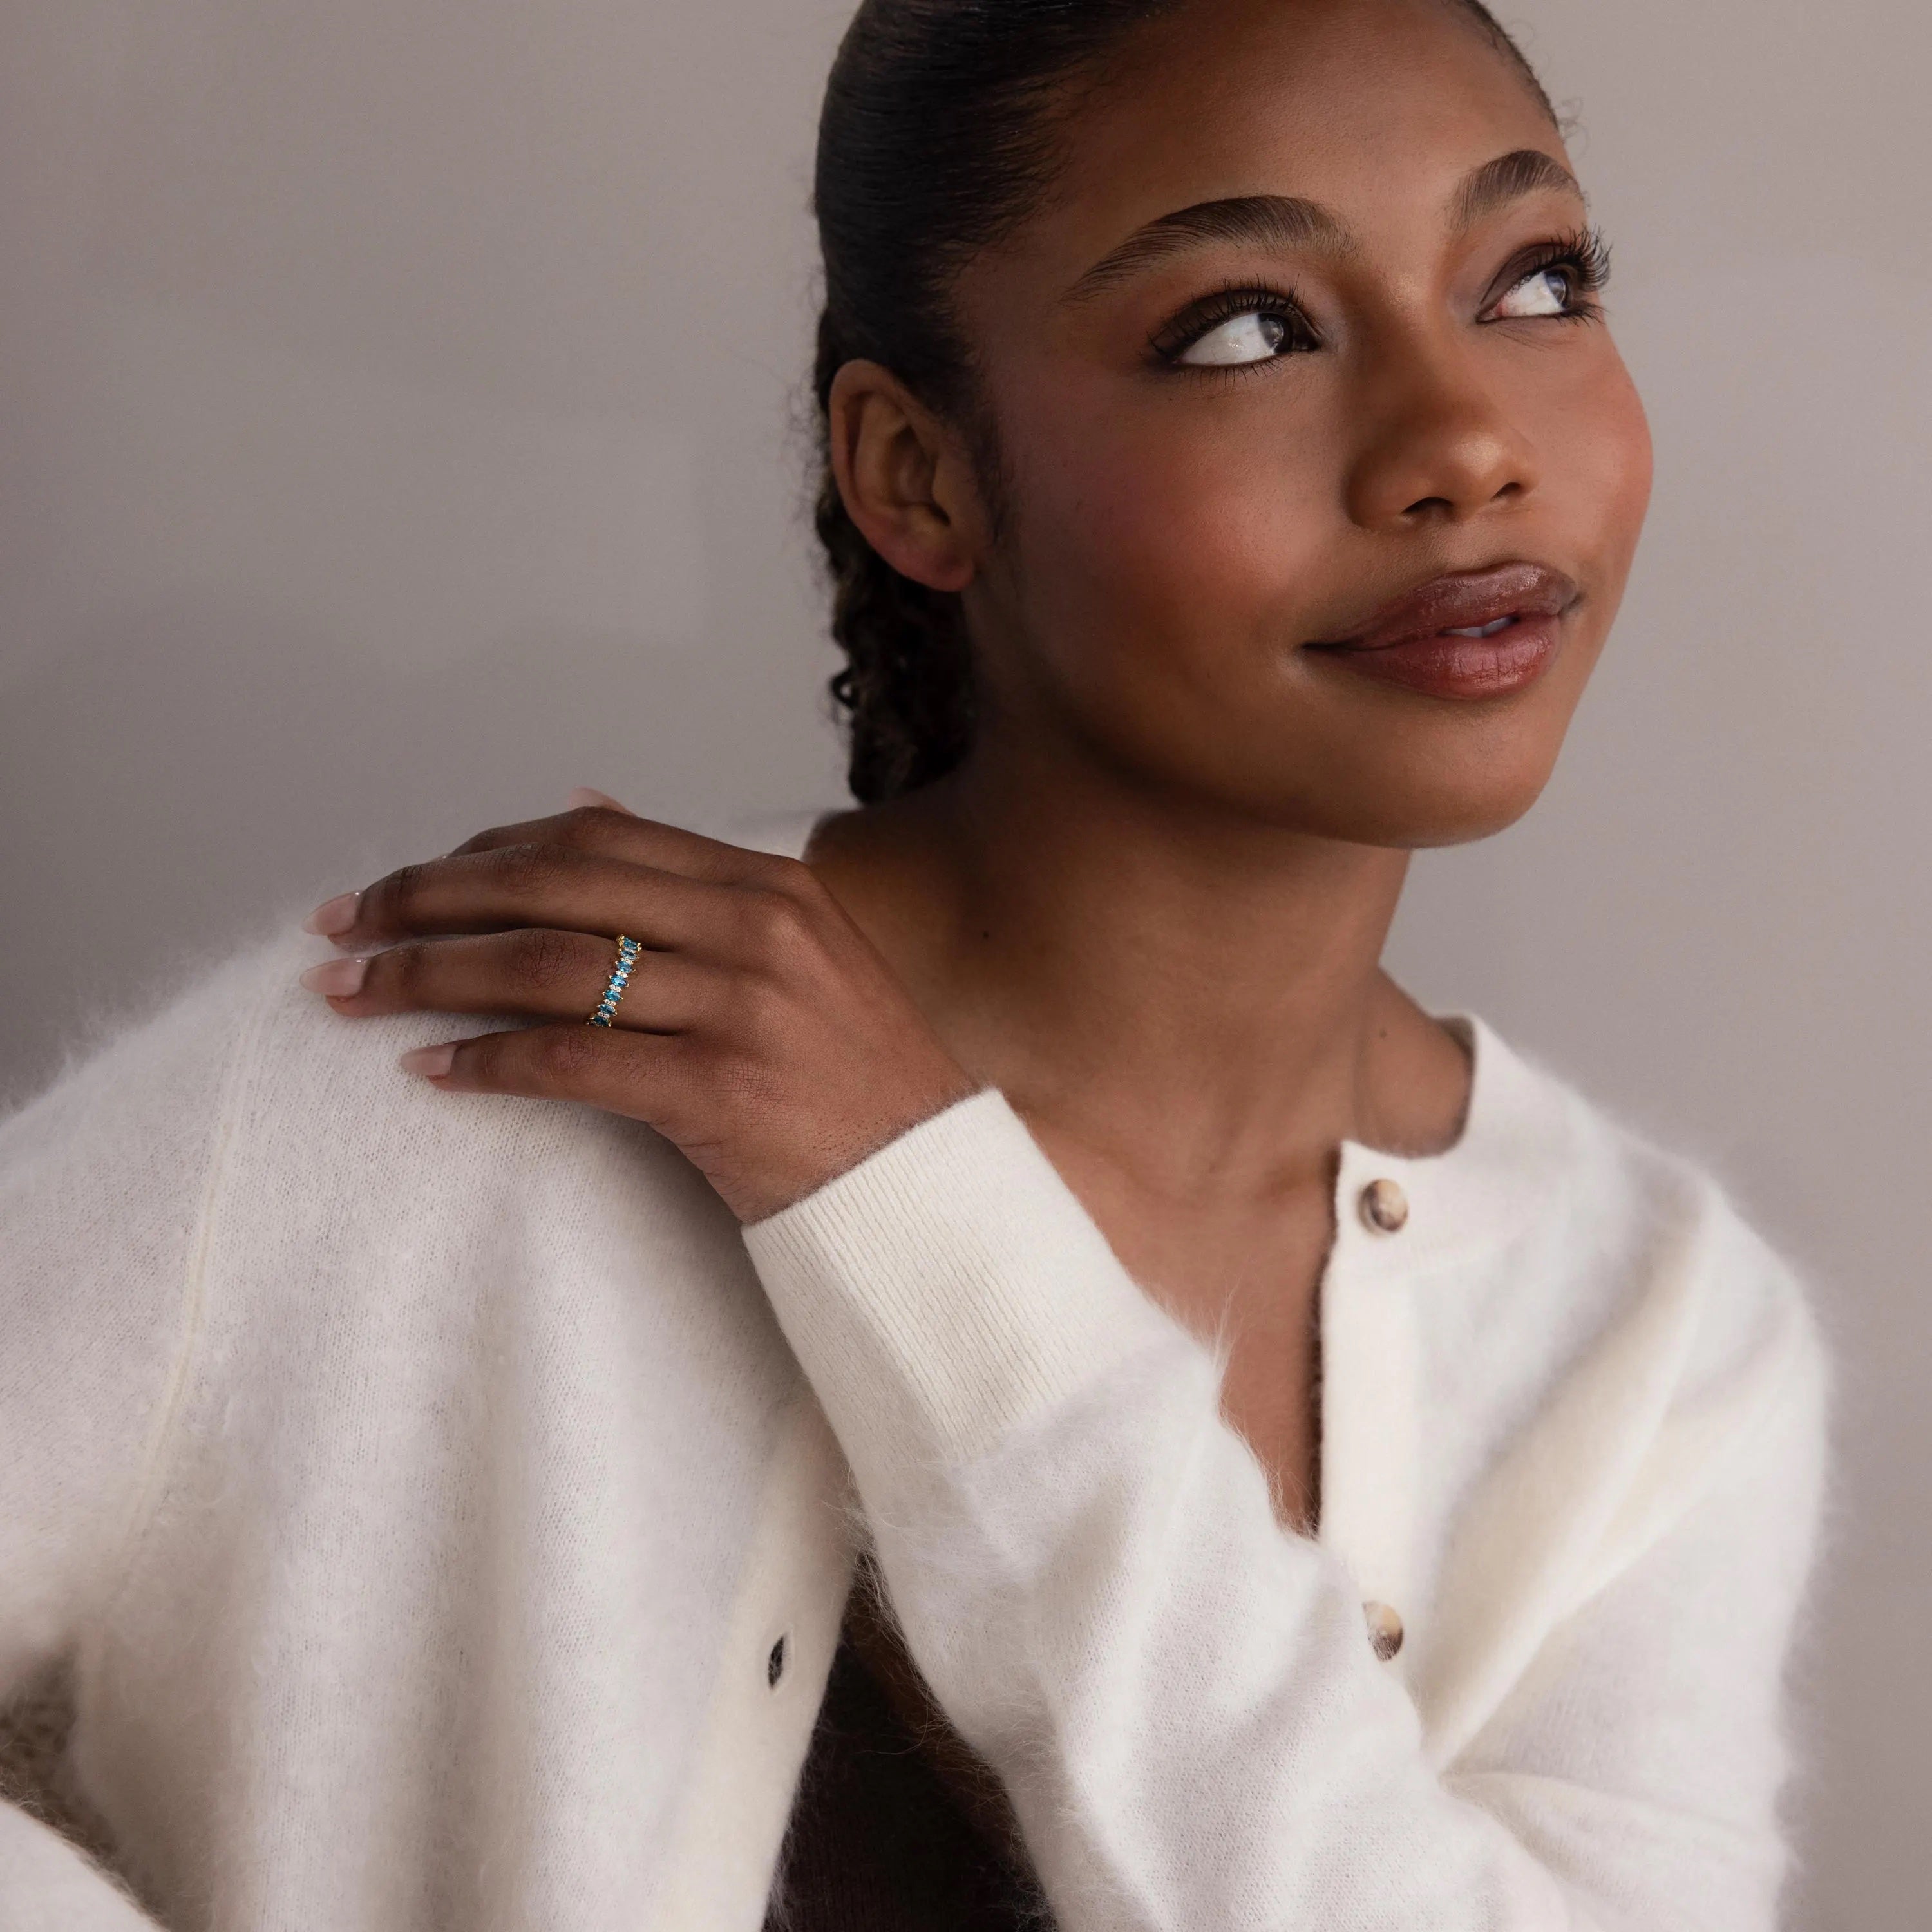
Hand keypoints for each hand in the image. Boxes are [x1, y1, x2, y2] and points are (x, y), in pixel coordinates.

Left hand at [299, 802, 976, 1220]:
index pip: (591, 841)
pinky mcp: (721, 1091)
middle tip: (345, 923)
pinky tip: (432, 1073)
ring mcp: (740, 1007)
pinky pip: (574, 1064)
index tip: (408, 878)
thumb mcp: (796, 949)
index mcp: (766, 885)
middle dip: (429, 900)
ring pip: (548, 967)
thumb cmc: (854, 1075)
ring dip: (432, 976)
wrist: (928, 1182)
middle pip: (552, 888)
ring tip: (357, 991)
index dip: (481, 852)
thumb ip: (694, 881)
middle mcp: (753, 929)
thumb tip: (581, 808)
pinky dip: (490, 1064)